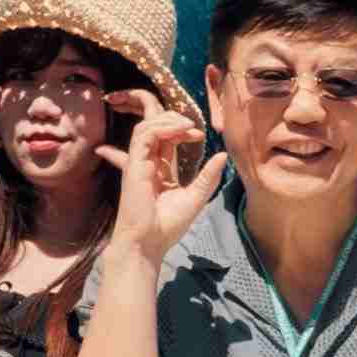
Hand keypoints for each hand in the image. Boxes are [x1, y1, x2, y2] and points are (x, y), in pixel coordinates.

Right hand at [115, 105, 228, 257]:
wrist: (149, 244)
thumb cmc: (167, 226)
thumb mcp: (196, 197)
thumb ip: (208, 176)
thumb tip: (222, 155)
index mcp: (160, 168)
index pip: (165, 136)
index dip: (181, 129)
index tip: (200, 136)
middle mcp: (147, 161)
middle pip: (149, 124)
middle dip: (165, 112)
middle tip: (190, 122)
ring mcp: (139, 162)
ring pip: (146, 125)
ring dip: (168, 119)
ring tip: (188, 126)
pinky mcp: (134, 165)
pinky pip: (144, 135)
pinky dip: (161, 127)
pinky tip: (180, 131)